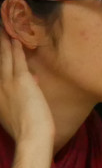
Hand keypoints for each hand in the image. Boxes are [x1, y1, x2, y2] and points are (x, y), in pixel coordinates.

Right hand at [0, 35, 52, 150]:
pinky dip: (16, 49)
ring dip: (5, 43)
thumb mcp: (19, 112)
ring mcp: (8, 82)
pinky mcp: (21, 80)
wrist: (32, 137)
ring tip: (4, 30)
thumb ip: (22, 95)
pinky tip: (15, 39)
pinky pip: (17, 60)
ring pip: (5, 57)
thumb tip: (33, 80)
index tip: (1, 54)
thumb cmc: (29, 131)